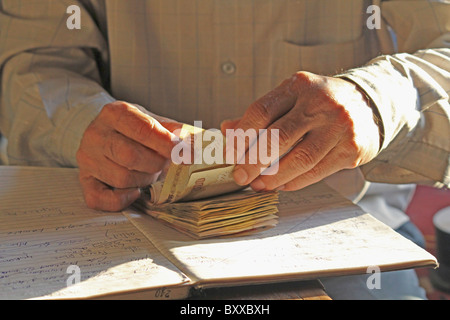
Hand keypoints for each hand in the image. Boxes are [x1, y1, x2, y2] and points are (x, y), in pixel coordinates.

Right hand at [76, 101, 181, 210]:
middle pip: (130, 156)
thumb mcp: (157, 122)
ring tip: (148, 171)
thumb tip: (203, 145)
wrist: (107, 133)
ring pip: (121, 178)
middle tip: (163, 163)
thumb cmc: (136, 130)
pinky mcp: (84, 180)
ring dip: (144, 179)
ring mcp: (87, 158)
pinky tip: (134, 191)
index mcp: (115, 113)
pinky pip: (100, 198)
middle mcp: (95, 133)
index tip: (186, 154)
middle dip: (155, 164)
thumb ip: (179, 132)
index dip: (167, 145)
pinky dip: (121, 199)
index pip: (143, 130)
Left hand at [222, 71, 381, 191]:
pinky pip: (317, 171)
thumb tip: (228, 129)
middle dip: (253, 162)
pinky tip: (282, 184)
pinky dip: (295, 182)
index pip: (261, 111)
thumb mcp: (291, 98)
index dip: (241, 136)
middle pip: (277, 137)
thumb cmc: (319, 103)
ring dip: (274, 177)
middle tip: (240, 176)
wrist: (368, 102)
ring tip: (259, 185)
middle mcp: (319, 103)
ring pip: (299, 159)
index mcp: (298, 86)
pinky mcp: (351, 148)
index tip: (230, 155)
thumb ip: (261, 114)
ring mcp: (338, 126)